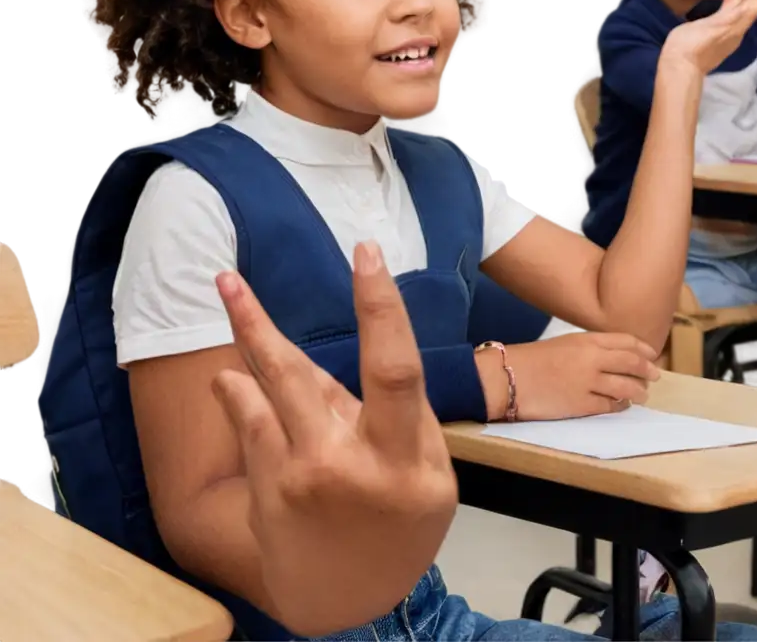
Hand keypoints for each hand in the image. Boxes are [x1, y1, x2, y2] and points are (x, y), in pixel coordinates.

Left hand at [211, 241, 456, 636]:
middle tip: (227, 278)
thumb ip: (392, 413)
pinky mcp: (265, 494)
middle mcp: (345, 465)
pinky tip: (235, 377)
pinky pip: (250, 426)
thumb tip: (338, 357)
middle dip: (259, 323)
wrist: (354, 603)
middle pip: (300, 377)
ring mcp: (297, 482)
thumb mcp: (428, 471)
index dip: (380, 306)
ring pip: (263, 395)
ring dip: (246, 342)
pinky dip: (241, 394)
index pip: (394, 367)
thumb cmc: (403, 524)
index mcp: (403, 456)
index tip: (364, 254)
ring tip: (231, 294)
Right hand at [476, 332, 660, 421]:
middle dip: (647, 370)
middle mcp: (592, 359)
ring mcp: (588, 382)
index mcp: (586, 340)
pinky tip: (622, 405)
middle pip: (631, 363)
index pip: (624, 341)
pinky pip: (610, 406)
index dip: (642, 348)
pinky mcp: (582, 405)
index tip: (652, 354)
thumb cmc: (531, 359)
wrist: (509, 377)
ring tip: (642, 394)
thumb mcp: (561, 342)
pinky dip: (620, 405)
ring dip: (638, 391)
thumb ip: (586, 347)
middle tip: (655, 375)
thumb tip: (609, 355)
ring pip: (626, 386)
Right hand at [661, 0, 756, 74]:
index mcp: (733, 25)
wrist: (680, 68)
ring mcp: (727, 37)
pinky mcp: (718, 42)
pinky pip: (733, 23)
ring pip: (744, 17)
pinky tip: (733, 12)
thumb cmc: (690, 45)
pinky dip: (737, 13)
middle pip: (750, 10)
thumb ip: (730, 14)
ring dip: (751, 4)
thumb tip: (748, 5)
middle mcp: (734, 30)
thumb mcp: (712, 28)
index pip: (750, 5)